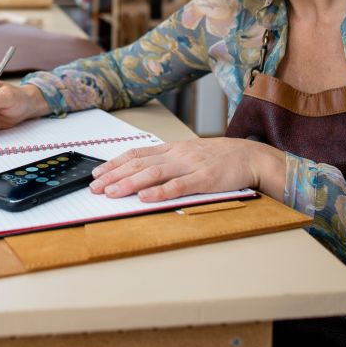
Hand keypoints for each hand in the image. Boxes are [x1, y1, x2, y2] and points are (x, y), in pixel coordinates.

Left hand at [89, 138, 286, 201]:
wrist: (251, 156)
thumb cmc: (220, 158)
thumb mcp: (190, 154)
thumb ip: (168, 162)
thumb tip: (142, 174)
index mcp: (172, 149)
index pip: (136, 154)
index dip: (114, 163)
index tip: (97, 174)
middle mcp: (177, 154)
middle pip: (139, 164)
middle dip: (114, 175)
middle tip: (95, 187)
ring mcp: (190, 166)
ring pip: (154, 173)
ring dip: (130, 183)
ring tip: (111, 192)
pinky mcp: (205, 179)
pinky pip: (179, 186)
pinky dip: (161, 192)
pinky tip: (145, 197)